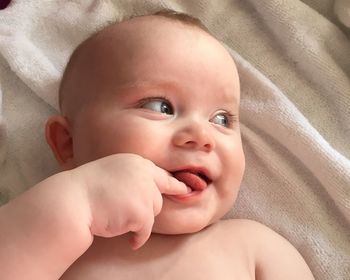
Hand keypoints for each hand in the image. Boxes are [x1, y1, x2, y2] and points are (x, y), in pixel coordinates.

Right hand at [70, 153, 187, 249]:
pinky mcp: (142, 211)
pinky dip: (138, 237)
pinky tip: (128, 239)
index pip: (161, 174)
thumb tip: (151, 191)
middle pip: (157, 197)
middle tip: (128, 213)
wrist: (72, 201)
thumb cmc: (86, 189)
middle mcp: (144, 173)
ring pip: (152, 212)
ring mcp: (144, 191)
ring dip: (138, 221)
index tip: (185, 188)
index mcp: (136, 162)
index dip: (173, 184)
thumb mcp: (113, 172)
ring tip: (117, 218)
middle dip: (145, 208)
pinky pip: (146, 229)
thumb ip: (133, 177)